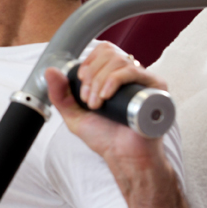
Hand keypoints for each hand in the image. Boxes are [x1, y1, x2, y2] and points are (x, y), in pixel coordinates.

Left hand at [45, 43, 168, 171]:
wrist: (124, 156)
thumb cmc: (104, 137)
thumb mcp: (74, 114)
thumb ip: (60, 94)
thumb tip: (50, 70)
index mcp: (114, 76)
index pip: (102, 51)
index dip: (88, 65)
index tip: (82, 90)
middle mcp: (130, 75)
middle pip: (108, 53)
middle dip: (91, 76)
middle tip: (89, 101)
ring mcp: (144, 80)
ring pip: (118, 61)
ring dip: (99, 81)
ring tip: (97, 105)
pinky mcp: (156, 88)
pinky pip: (134, 71)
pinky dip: (114, 80)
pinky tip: (106, 96)